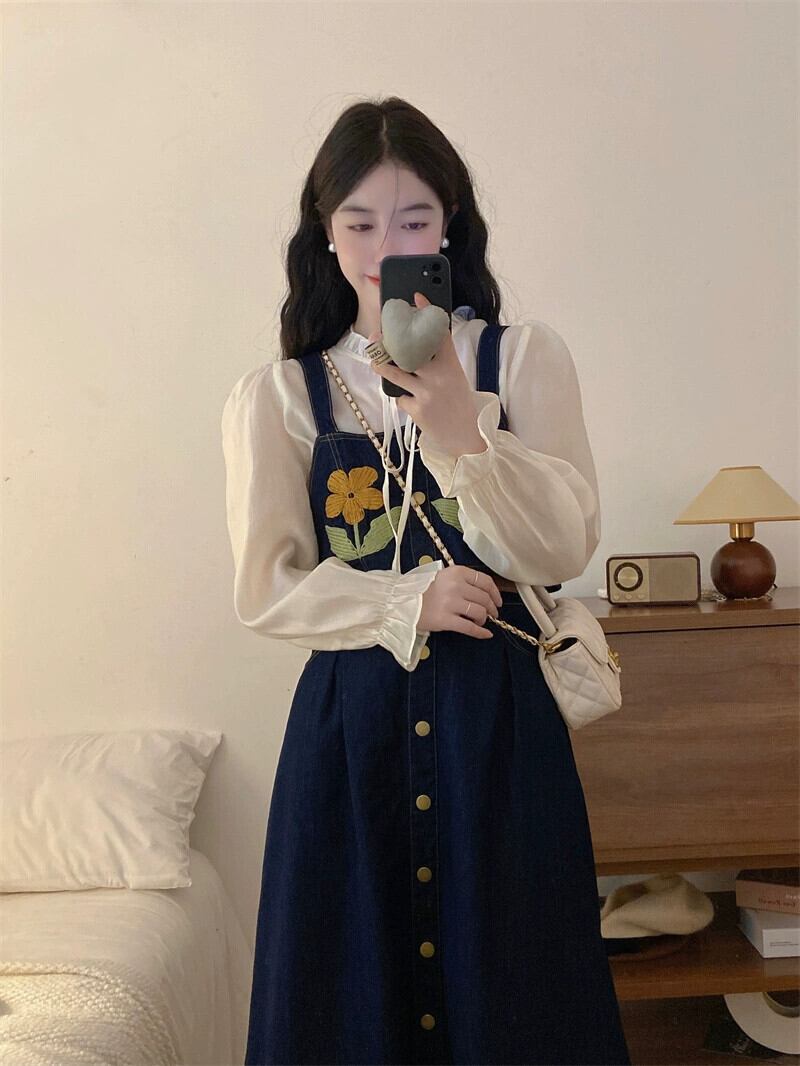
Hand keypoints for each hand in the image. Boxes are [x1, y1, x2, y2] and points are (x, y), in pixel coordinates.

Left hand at [368, 292, 486, 457]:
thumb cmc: (458, 403)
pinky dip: (403, 399)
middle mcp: (439, 375)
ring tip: (375, 363)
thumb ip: (439, 362)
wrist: (466, 437)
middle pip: (409, 350)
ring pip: (396, 374)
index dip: (427, 312)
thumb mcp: (455, 377)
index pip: (438, 332)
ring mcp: (427, 393)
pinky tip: (412, 403)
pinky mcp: (417, 410)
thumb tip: (412, 345)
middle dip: (390, 341)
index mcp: (451, 364)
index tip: (416, 297)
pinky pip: (401, 398)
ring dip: (382, 367)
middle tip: (377, 335)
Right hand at [418, 565, 502, 638]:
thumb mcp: (444, 577)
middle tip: (492, 614)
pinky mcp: (445, 620)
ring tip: (480, 621)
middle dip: (492, 609)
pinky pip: (469, 628)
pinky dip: (480, 632)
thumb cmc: (424, 590)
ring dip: (484, 619)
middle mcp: (455, 586)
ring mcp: (450, 603)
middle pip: (484, 598)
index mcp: (457, 572)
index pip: (485, 581)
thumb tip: (486, 595)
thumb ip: (464, 581)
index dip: (495, 593)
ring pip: (479, 612)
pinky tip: (485, 634)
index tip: (498, 601)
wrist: (403, 602)